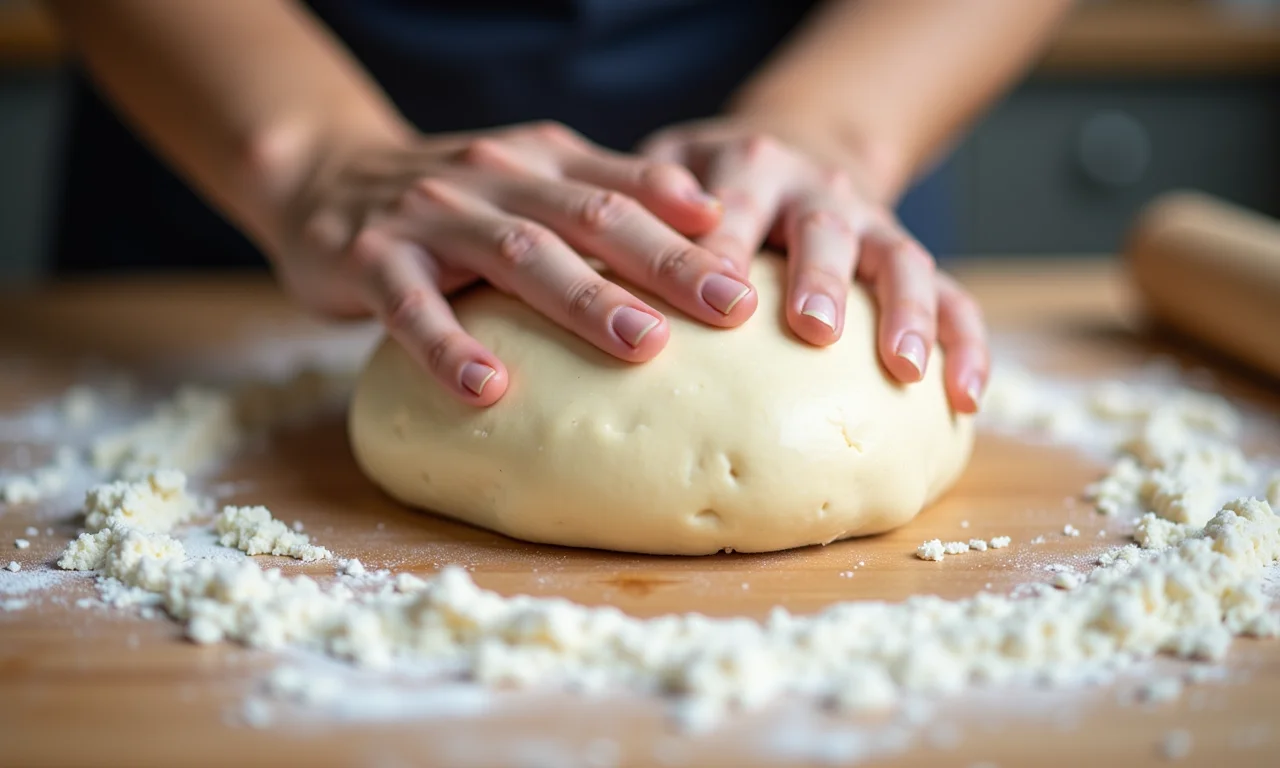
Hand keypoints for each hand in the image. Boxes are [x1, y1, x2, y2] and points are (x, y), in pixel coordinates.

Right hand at [271, 122, 758, 404]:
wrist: (324, 176)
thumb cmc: (450, 196)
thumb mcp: (526, 175)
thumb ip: (602, 189)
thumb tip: (706, 215)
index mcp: (539, 158)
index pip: (625, 188)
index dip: (690, 228)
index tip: (751, 271)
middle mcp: (493, 174)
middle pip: (591, 218)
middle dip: (666, 265)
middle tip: (732, 309)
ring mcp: (431, 214)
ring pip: (519, 252)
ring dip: (585, 300)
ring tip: (644, 347)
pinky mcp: (368, 257)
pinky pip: (411, 305)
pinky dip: (449, 345)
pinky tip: (488, 388)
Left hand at [640, 118, 988, 412]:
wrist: (796, 146)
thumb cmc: (711, 183)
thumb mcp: (671, 172)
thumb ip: (643, 209)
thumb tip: (593, 268)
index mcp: (750, 166)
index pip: (733, 205)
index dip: (726, 244)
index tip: (715, 294)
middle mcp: (818, 189)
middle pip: (827, 227)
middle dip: (822, 275)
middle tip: (813, 326)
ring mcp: (873, 223)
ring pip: (903, 260)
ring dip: (905, 313)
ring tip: (904, 369)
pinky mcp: (908, 258)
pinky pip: (952, 297)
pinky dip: (966, 343)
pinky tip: (966, 397)